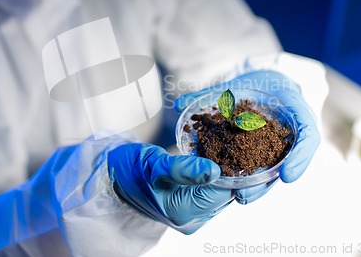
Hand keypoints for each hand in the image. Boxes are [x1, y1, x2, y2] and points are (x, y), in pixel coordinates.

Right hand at [108, 143, 233, 233]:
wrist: (112, 176)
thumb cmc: (129, 169)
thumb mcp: (154, 164)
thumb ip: (184, 168)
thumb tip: (216, 171)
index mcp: (184, 212)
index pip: (226, 192)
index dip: (240, 170)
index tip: (248, 147)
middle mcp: (192, 217)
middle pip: (228, 192)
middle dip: (237, 168)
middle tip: (245, 141)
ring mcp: (192, 212)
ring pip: (223, 189)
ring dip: (230, 168)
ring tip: (236, 145)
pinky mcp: (191, 204)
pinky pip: (214, 188)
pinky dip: (219, 171)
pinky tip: (223, 154)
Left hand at [175, 70, 319, 196]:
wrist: (272, 84)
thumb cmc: (261, 82)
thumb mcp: (240, 82)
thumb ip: (211, 93)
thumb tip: (180, 104)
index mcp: (297, 108)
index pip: (308, 136)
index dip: (300, 158)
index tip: (286, 177)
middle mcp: (295, 130)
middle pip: (288, 163)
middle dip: (266, 183)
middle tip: (245, 196)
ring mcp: (285, 144)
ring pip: (276, 169)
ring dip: (258, 186)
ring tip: (238, 198)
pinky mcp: (272, 151)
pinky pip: (265, 166)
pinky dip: (251, 177)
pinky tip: (234, 188)